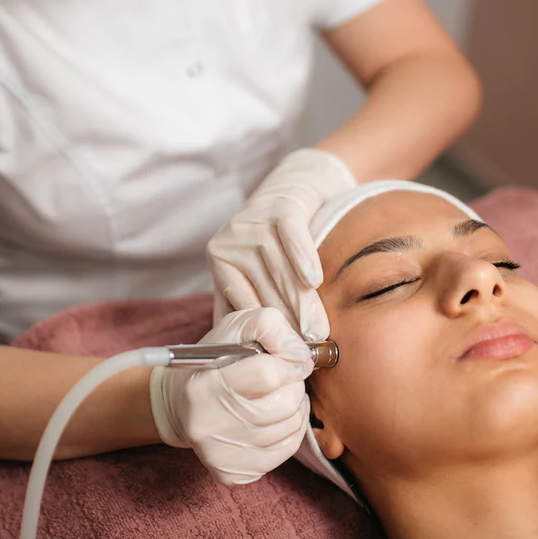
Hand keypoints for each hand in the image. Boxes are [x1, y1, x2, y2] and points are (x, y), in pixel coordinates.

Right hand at [149, 307, 313, 485]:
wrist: (179, 405)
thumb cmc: (213, 361)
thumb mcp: (236, 327)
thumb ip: (270, 326)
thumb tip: (301, 357)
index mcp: (203, 386)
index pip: (268, 374)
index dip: (285, 363)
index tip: (282, 360)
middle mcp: (206, 425)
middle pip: (284, 404)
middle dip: (292, 385)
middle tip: (281, 378)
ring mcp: (219, 454)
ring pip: (290, 427)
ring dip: (294, 406)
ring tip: (277, 394)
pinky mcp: (231, 473)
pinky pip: (286, 450)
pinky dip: (290, 429)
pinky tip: (276, 416)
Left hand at [207, 148, 355, 339]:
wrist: (295, 184)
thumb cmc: (275, 239)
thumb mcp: (251, 268)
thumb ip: (242, 301)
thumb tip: (238, 354)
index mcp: (219, 259)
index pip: (242, 301)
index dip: (264, 330)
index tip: (282, 354)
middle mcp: (231, 238)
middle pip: (263, 289)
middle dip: (287, 322)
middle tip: (305, 349)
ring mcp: (254, 220)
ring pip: (279, 269)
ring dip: (300, 301)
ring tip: (318, 329)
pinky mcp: (280, 205)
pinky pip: (291, 235)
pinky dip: (302, 257)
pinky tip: (314, 280)